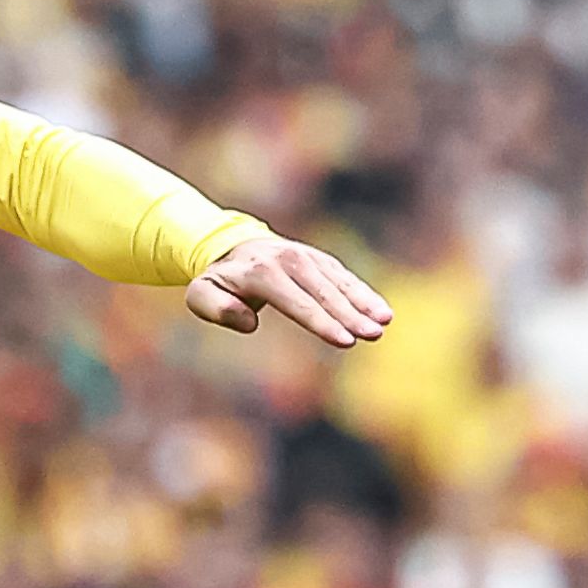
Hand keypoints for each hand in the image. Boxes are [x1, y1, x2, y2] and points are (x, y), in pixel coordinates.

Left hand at [187, 237, 392, 348]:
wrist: (232, 246)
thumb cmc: (219, 280)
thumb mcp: (202, 294)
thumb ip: (217, 309)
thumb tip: (248, 322)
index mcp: (261, 272)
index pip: (297, 303)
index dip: (321, 322)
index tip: (344, 341)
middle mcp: (288, 260)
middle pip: (324, 293)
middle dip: (350, 315)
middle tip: (373, 335)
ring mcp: (307, 257)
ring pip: (339, 283)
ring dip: (363, 302)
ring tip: (385, 322)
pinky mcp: (320, 260)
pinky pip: (344, 277)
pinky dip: (363, 293)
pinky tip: (382, 310)